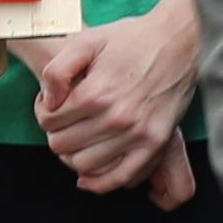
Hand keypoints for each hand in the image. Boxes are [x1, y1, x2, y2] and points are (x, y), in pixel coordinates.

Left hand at [31, 0, 204, 197]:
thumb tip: (48, 102)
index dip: (43, 112)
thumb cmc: (132, 39)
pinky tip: (88, 176)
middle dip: (57, 133)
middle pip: (62, 145)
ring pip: (84, 164)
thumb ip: (57, 70)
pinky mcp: (155, 143)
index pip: (48, 121)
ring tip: (80, 136)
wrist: (179, 40)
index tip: (53, 103)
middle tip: (65, 120)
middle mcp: (115, 118)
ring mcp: (137, 134)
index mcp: (95, 93)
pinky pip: (120, 177)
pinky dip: (99, 182)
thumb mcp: (87, 40)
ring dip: (74, 154)